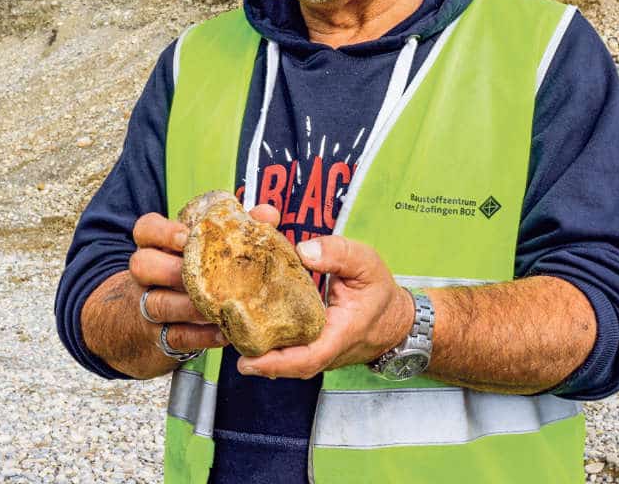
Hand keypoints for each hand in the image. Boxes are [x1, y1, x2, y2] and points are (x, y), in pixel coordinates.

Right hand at [128, 204, 279, 354]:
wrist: (155, 325)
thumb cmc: (192, 275)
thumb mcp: (205, 250)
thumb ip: (237, 228)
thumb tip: (268, 214)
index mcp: (157, 247)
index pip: (145, 229)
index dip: (161, 231)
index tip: (184, 236)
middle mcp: (147, 276)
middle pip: (142, 264)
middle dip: (170, 268)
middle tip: (200, 273)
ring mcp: (148, 308)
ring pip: (158, 304)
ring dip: (190, 306)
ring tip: (219, 306)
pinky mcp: (160, 338)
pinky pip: (177, 337)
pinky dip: (202, 336)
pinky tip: (226, 332)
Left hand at [236, 235, 414, 378]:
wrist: (395, 319)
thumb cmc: (379, 291)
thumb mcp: (365, 262)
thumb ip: (337, 253)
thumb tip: (303, 252)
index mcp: (339, 334)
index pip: (306, 358)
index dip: (275, 363)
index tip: (247, 361)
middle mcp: (325, 351)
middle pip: (285, 365)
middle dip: (253, 356)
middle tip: (223, 338)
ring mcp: (317, 354)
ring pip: (282, 362)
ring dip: (255, 350)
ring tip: (226, 331)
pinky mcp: (310, 349)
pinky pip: (286, 353)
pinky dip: (265, 344)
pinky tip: (243, 327)